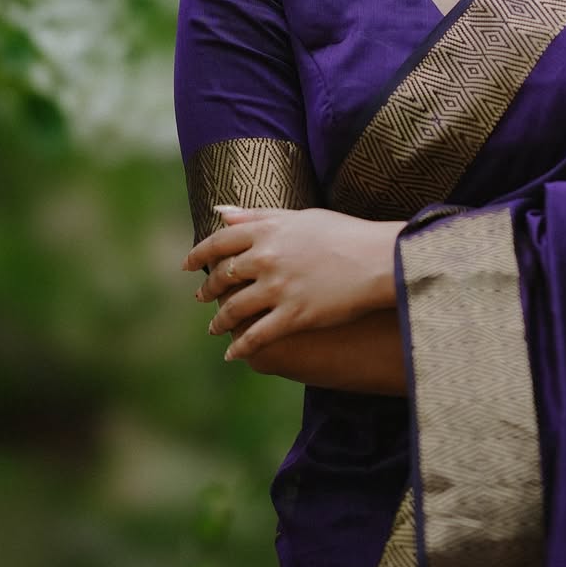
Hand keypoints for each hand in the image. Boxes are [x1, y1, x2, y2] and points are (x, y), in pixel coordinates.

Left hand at [181, 206, 403, 359]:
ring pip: (234, 309)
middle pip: (223, 277)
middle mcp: (267, 258)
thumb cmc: (343, 233)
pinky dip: (241, 347)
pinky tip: (232, 354)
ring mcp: (278, 288)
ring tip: (215, 328)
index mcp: (267, 231)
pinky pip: (257, 336)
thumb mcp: (300, 216)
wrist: (378, 259)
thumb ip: (258, 215)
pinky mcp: (293, 315)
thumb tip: (221, 212)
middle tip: (201, 298)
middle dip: (208, 290)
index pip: (218, 243)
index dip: (198, 255)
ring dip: (219, 321)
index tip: (187, 265)